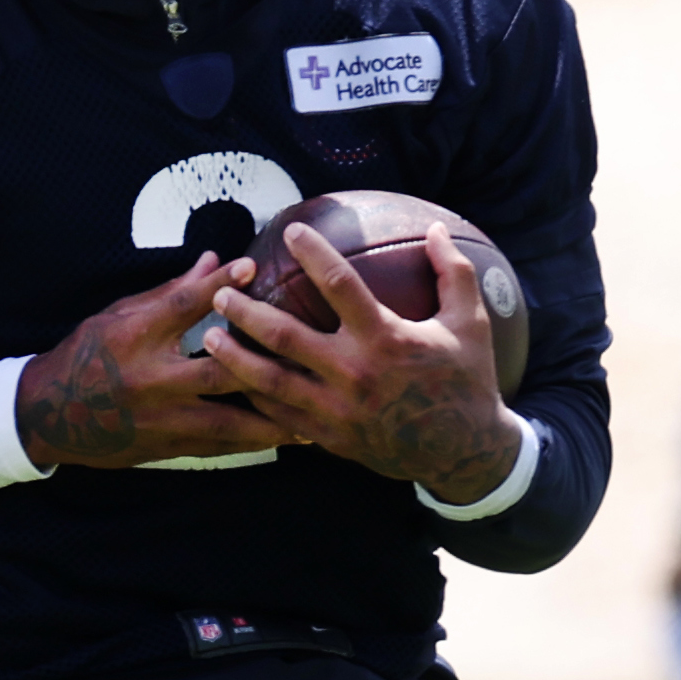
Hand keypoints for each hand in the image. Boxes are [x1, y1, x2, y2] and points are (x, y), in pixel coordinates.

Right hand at [15, 255, 290, 468]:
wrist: (50, 414)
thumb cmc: (87, 354)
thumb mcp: (119, 315)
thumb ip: (171, 292)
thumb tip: (216, 260)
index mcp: (135, 336)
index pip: (180, 304)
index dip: (217, 285)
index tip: (251, 266)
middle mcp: (151, 378)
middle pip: (217, 369)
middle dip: (263, 365)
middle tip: (307, 361)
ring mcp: (161, 417)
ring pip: (228, 421)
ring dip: (273, 420)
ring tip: (314, 419)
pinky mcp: (166, 445)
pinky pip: (219, 446)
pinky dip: (253, 443)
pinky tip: (286, 439)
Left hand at [204, 225, 522, 498]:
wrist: (465, 452)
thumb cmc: (467, 382)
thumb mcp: (470, 324)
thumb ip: (453, 273)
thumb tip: (433, 227)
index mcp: (387, 340)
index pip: (339, 285)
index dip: (313, 252)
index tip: (291, 232)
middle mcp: (356, 373)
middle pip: (285, 335)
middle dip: (246, 310)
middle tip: (222, 292)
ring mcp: (339, 409)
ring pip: (272, 380)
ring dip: (236, 357)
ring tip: (210, 337)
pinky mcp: (332, 437)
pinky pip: (283, 416)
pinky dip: (256, 398)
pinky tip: (238, 382)